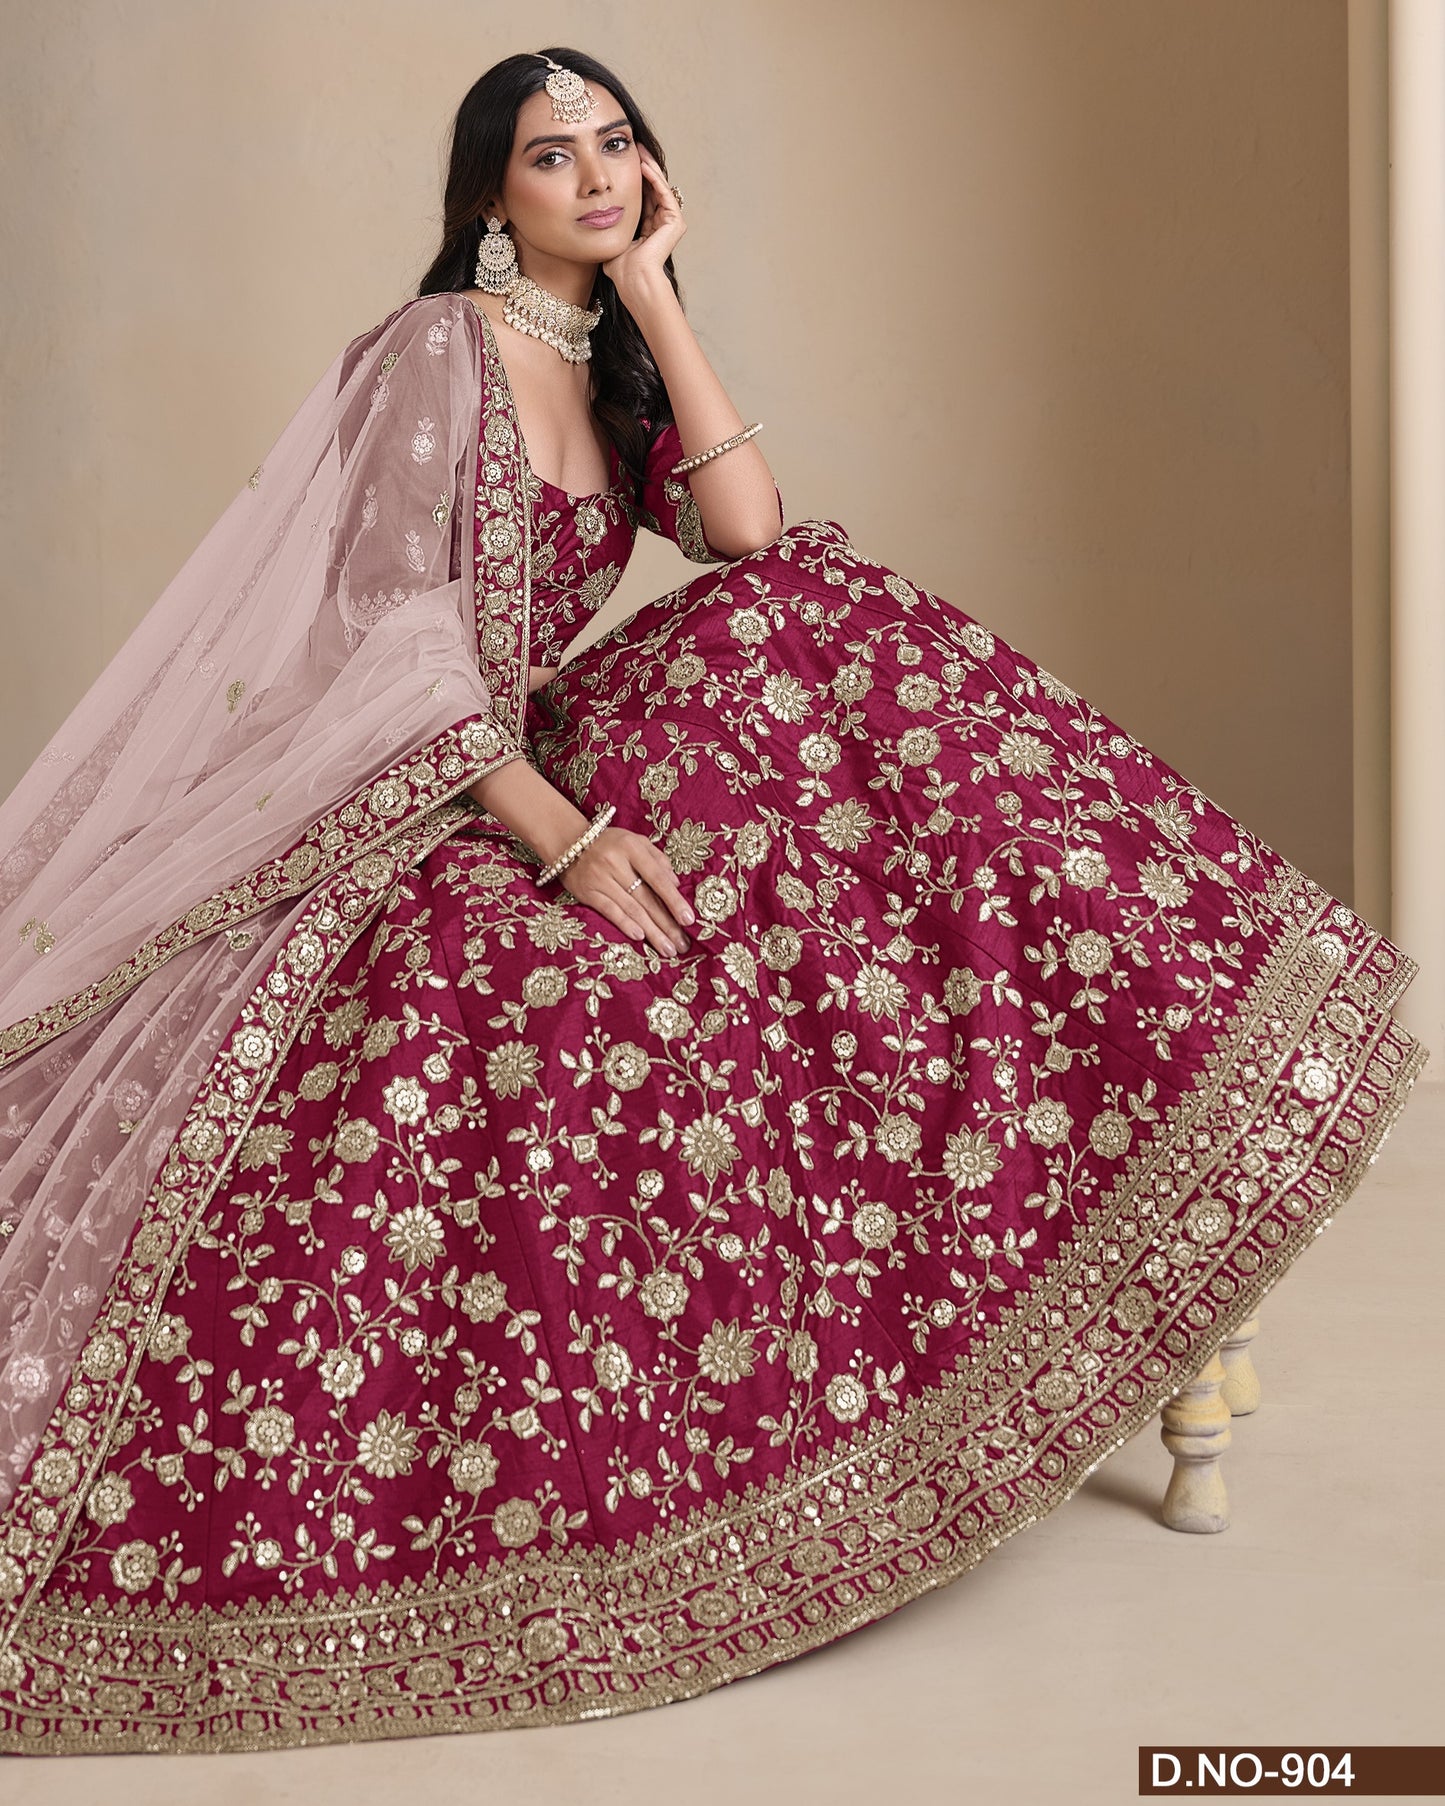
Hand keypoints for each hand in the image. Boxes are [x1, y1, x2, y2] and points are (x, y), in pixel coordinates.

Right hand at [560, 826, 694, 958]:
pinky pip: (609, 911)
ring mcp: (600, 879)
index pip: (657, 878)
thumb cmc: (610, 844)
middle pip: (646, 898)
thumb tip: (676, 883)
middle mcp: (616, 863)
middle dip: (667, 924)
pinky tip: (640, 937)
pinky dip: (625, 924)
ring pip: (631, 909)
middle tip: (682, 945)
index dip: (674, 900)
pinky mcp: (587, 893)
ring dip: (652, 931)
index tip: (689, 919)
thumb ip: (657, 858)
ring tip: (667, 949)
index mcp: (632, 848)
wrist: (568, 842)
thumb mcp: (635, 841)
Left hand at [602, 148, 685, 301]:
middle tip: (634, 146)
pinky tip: (643, 165)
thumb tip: (590, 213)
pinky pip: (664, 193)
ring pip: (659, 187)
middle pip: (653, 188)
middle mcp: (661, 224)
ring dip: (649, 167)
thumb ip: (607, 225)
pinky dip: (654, 178)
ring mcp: (670, 223)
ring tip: (639, 149)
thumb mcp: (610, 237)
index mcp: (647, 228)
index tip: (622, 159)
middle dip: (643, 166)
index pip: (642, 196)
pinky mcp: (675, 222)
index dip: (633, 177)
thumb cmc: (619, 268)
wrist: (631, 279)